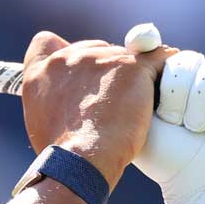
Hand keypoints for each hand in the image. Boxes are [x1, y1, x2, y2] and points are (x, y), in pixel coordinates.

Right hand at [20, 31, 172, 188]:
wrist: (81, 161)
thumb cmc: (63, 152)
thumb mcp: (41, 122)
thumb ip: (51, 98)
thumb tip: (71, 99)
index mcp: (39, 73)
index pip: (47, 42)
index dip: (67, 54)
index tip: (80, 71)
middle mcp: (66, 59)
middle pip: (96, 49)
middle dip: (106, 70)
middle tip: (113, 102)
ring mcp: (99, 59)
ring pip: (126, 58)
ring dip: (132, 78)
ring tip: (135, 107)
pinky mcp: (130, 66)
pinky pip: (157, 59)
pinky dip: (162, 69)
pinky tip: (165, 82)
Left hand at [127, 25, 204, 203]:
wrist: (204, 186)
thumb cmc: (168, 160)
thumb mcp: (135, 122)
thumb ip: (122, 89)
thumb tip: (101, 53)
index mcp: (165, 83)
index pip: (155, 49)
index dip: (147, 41)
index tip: (141, 41)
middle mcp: (195, 80)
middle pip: (183, 60)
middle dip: (176, 92)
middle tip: (175, 122)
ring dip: (199, 101)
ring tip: (197, 128)